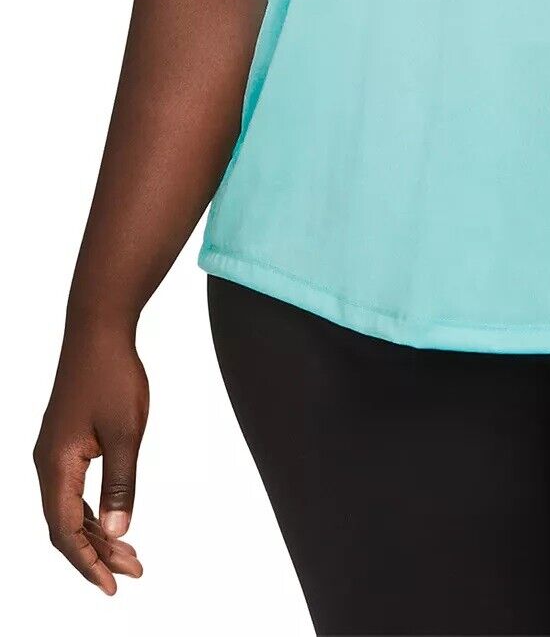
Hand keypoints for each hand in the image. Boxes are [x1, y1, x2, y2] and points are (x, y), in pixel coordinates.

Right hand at [34, 321, 148, 593]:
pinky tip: (113, 520)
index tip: (112, 587)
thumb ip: (120, 485)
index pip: (64, 531)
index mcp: (55, 466)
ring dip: (97, 533)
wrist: (99, 331)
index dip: (87, 563)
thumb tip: (116, 532)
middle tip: (134, 571)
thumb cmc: (113, 377)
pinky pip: (72, 490)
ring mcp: (53, 453)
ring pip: (68, 509)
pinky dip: (92, 511)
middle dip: (97, 554)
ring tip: (131, 554)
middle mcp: (46, 464)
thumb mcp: (126, 434)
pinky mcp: (64, 442)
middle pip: (65, 526)